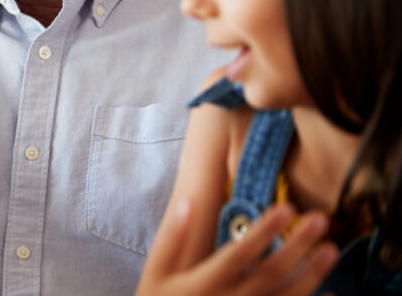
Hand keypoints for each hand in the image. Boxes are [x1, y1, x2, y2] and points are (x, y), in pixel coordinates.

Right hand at [136, 201, 337, 295]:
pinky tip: (331, 294)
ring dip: (312, 274)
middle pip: (271, 273)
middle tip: (321, 219)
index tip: (287, 207)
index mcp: (203, 283)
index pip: (240, 252)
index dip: (264, 230)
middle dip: (298, 244)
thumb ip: (173, 237)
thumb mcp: (156, 271)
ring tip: (331, 249)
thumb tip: (188, 201)